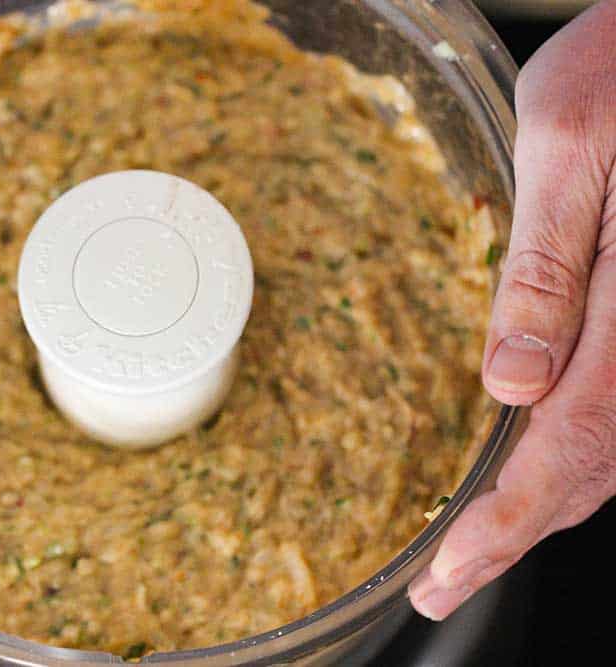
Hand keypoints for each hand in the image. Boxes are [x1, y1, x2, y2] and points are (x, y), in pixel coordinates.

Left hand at [410, 0, 615, 618]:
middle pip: (601, 464)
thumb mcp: (571, 142)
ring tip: (473, 552)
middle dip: (516, 534)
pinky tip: (531, 472)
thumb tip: (511, 385)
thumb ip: (547, 265)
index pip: (575, 438)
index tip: (451, 572)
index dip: (508, 518)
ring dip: (544, 506)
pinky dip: (575, 457)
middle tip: (444, 587)